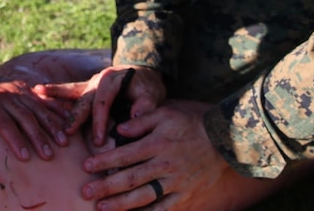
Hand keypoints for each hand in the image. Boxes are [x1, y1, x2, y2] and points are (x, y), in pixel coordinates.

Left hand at [0, 41, 69, 160]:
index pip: (4, 123)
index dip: (15, 139)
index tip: (25, 156)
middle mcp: (7, 96)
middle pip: (25, 118)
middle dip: (38, 137)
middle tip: (48, 155)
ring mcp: (19, 91)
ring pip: (38, 109)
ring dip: (51, 126)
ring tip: (63, 142)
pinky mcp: (26, 89)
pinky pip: (44, 100)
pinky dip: (56, 110)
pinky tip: (68, 122)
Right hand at [36, 65, 164, 145]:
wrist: (145, 75)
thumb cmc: (148, 87)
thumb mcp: (153, 95)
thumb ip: (145, 106)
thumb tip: (135, 117)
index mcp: (112, 80)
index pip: (103, 104)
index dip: (100, 123)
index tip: (99, 141)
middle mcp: (98, 78)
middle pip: (83, 99)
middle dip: (75, 117)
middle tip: (66, 133)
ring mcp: (90, 82)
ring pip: (71, 92)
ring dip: (55, 96)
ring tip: (38, 98)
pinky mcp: (86, 87)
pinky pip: (69, 90)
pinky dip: (55, 91)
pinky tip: (38, 91)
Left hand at [79, 100, 227, 210]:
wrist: (228, 141)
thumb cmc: (194, 123)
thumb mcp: (167, 113)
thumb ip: (141, 121)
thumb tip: (118, 130)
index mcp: (158, 144)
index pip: (124, 154)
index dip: (103, 161)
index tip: (86, 166)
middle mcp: (165, 165)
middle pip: (130, 179)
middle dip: (105, 186)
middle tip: (85, 192)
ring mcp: (176, 184)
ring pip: (143, 197)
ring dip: (120, 204)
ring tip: (101, 208)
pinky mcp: (186, 197)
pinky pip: (163, 210)